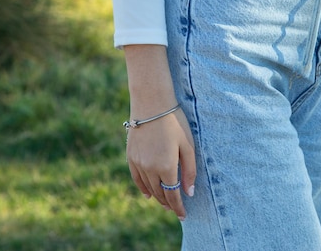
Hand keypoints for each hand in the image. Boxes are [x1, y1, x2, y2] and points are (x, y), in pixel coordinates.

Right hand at [123, 45, 195, 220]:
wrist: (151, 104)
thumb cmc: (174, 122)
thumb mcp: (187, 145)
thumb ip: (189, 170)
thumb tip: (189, 192)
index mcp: (166, 167)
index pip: (173, 195)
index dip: (178, 207)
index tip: (183, 215)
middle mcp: (150, 169)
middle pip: (160, 193)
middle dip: (168, 203)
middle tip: (175, 209)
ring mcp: (138, 163)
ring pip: (148, 188)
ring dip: (157, 197)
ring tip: (165, 202)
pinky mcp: (131, 157)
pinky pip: (137, 178)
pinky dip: (143, 188)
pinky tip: (148, 193)